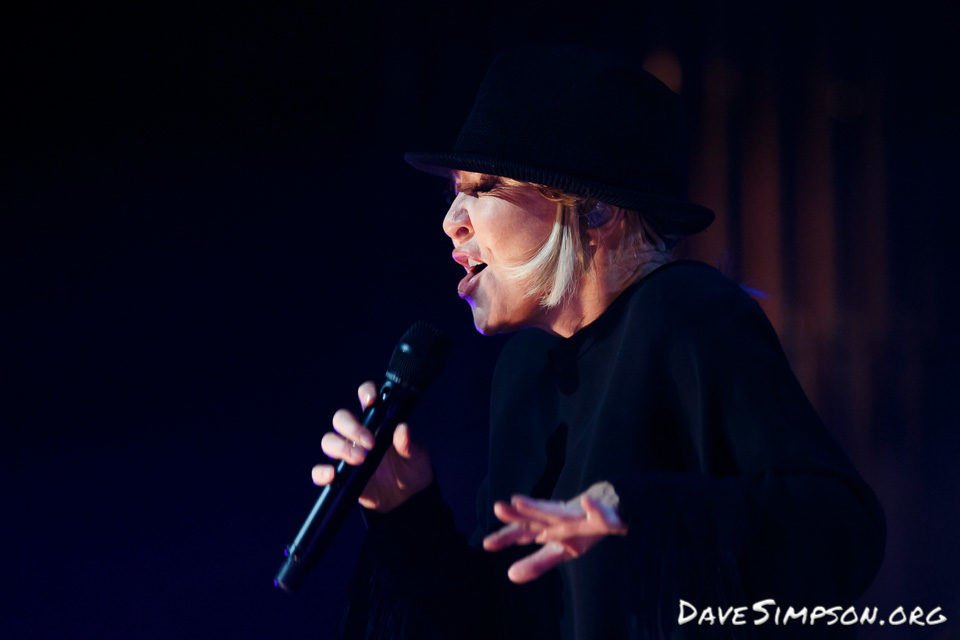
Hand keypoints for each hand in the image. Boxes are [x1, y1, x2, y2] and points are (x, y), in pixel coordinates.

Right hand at [311, 381, 432, 512]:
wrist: (407, 497)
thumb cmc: (411, 468)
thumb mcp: (417, 456)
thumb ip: (409, 444)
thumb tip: (403, 428)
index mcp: (378, 422)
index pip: (366, 398)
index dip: (366, 393)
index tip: (370, 400)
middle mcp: (358, 434)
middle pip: (341, 419)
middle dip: (352, 427)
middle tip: (369, 443)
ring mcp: (347, 453)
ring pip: (329, 441)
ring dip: (340, 447)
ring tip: (359, 459)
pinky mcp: (341, 475)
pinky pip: (321, 471)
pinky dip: (321, 472)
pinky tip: (332, 475)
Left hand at [482, 481, 627, 583]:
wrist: (614, 510)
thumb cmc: (581, 531)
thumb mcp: (560, 551)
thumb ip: (537, 563)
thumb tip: (510, 576)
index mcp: (550, 527)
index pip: (524, 532)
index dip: (506, 537)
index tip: (486, 544)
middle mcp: (562, 519)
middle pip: (538, 517)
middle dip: (520, 514)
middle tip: (498, 507)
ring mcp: (583, 518)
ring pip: (563, 513)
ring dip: (544, 507)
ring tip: (522, 501)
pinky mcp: (606, 517)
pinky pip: (602, 516)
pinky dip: (595, 510)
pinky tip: (588, 503)